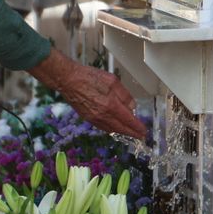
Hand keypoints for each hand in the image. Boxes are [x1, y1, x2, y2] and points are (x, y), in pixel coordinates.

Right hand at [30, 48, 145, 139]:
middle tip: (140, 136)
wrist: (68, 80)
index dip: (137, 127)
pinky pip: (103, 127)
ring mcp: (94, 118)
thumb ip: (124, 95)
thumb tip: (132, 107)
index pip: (128, 120)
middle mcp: (102, 115)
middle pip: (120, 128)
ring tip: (130, 133)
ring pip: (111, 129)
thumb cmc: (90, 77)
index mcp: (110, 105)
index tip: (144, 132)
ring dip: (122, 132)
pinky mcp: (88, 118)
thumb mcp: (112, 81)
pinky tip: (115, 128)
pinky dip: (111, 129)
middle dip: (132, 133)